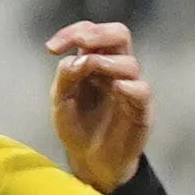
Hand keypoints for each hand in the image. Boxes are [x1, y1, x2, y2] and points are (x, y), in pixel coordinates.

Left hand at [47, 21, 151, 189]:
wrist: (91, 162)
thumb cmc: (77, 128)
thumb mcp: (60, 102)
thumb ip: (66, 77)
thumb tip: (76, 58)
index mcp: (94, 62)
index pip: (90, 32)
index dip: (72, 32)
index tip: (52, 48)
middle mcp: (114, 69)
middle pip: (119, 35)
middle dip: (98, 34)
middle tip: (80, 43)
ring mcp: (129, 87)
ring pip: (129, 62)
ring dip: (107, 62)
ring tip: (90, 69)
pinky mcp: (141, 109)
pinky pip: (141, 90)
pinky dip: (130, 85)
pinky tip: (116, 87)